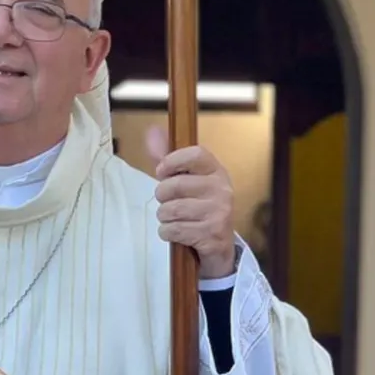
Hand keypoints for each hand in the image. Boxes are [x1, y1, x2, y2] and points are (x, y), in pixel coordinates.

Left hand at [146, 125, 235, 277]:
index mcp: (216, 171)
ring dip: (164, 216)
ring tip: (173, 218)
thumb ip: (167, 157)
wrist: (219, 244)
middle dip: (162, 196)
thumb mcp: (186, 180)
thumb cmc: (198, 206)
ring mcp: (219, 212)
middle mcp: (222, 189)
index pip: (195, 154)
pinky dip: (167, 233)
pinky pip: (173, 229)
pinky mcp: (212, 234)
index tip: (162, 172)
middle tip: (168, 202)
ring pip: (171, 209)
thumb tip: (151, 131)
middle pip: (175, 185)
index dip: (172, 161)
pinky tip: (177, 232)